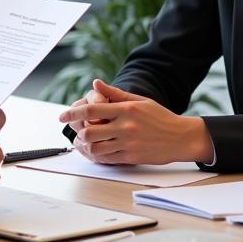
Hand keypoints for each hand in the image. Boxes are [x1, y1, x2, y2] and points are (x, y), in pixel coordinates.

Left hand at [58, 79, 212, 164]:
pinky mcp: (132, 156)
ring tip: (86, 143)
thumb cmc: (160, 117)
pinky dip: (98, 156)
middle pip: (90, 131)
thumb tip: (96, 83)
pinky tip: (97, 151)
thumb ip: (115, 93)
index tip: (62, 116)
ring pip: (96, 147)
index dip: (73, 113)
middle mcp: (125, 126)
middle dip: (79, 132)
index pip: (92, 109)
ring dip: (87, 146)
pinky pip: (108, 158)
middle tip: (77, 132)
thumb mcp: (139, 100)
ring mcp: (128, 142)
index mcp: (126, 109)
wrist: (180, 137)